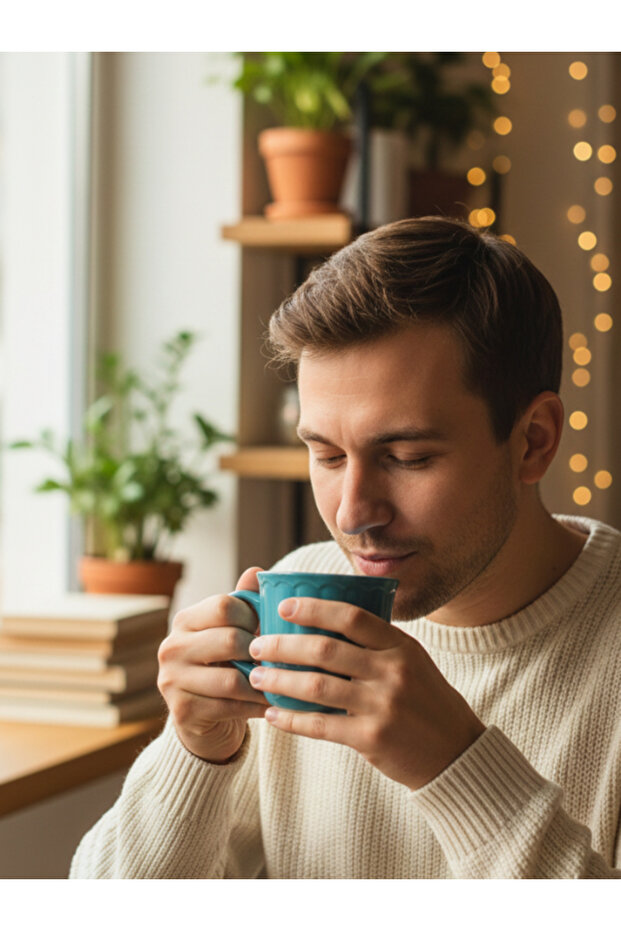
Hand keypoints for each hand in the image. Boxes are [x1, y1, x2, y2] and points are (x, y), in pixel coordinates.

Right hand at [157, 567, 268, 762]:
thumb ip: (243, 603)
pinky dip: (256, 706)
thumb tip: (257, 572)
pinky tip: (272, 704)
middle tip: (280, 658)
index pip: (224, 606)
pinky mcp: (182, 711)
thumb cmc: (224, 665)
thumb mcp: (231, 631)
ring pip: (232, 679)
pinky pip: (230, 707)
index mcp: (185, 620)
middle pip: (230, 640)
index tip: (266, 629)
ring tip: (283, 683)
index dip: (253, 616)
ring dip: (262, 683)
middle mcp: (171, 647)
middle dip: (260, 652)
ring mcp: (173, 680)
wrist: (204, 717)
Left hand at [247, 597, 484, 789]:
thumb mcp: (412, 661)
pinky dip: (292, 720)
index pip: (351, 617)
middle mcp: (392, 671)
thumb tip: (325, 624)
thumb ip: (377, 645)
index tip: (283, 607)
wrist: (456, 753)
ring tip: (257, 678)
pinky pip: (321, 725)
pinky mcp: (372, 738)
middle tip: (257, 646)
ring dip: (280, 681)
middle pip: (325, 650)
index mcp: (401, 646)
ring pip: (316, 686)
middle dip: (284, 646)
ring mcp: (382, 705)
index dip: (314, 608)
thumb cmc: (427, 701)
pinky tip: (274, 716)